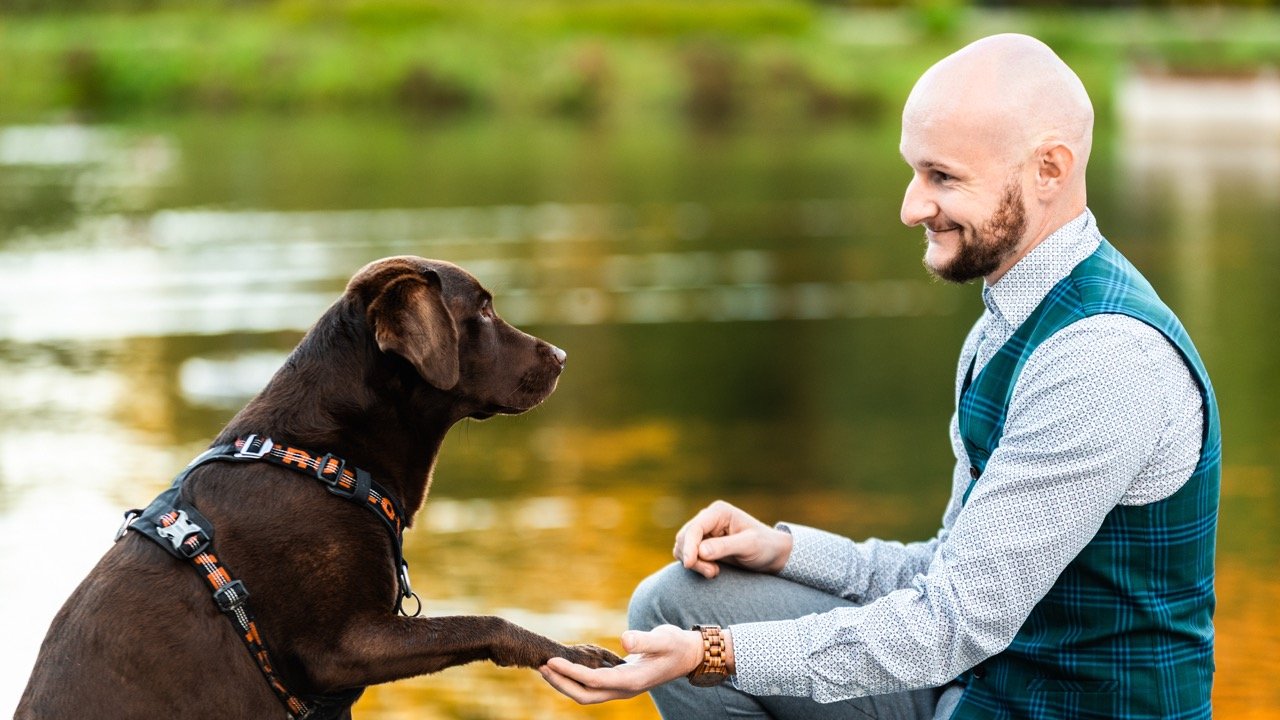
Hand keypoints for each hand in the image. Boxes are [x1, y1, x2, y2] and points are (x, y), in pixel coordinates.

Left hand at [539, 625, 704, 704]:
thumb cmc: (677, 644)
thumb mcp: (664, 638)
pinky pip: (592, 687)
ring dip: (565, 683)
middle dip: (561, 683)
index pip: (594, 681)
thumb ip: (645, 640)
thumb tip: (624, 638)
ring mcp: (622, 689)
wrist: (689, 656)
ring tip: (547, 668)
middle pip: (585, 696)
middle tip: (541, 666)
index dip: (571, 672)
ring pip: (587, 695)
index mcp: (632, 680)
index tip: (552, 661)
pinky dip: (575, 679)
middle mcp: (624, 689)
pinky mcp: (620, 683)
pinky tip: (566, 667)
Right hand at [673, 500, 792, 577]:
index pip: (695, 528)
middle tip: (713, 573)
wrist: (772, 554)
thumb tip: (700, 551)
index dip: (689, 546)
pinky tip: (712, 570)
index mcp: (718, 512)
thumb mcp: (749, 545)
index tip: (689, 564)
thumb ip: (725, 547)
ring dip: (694, 563)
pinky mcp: (702, 545)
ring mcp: (704, 532)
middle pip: (684, 538)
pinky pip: (687, 555)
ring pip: (682, 547)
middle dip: (693, 558)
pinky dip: (695, 565)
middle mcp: (707, 519)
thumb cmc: (765, 546)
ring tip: (715, 572)